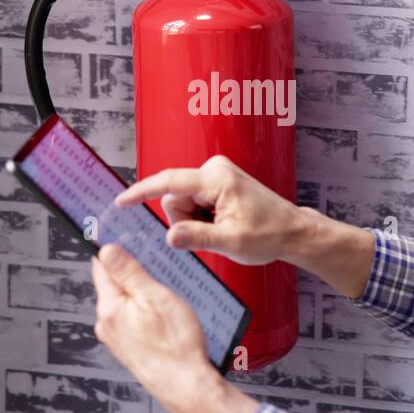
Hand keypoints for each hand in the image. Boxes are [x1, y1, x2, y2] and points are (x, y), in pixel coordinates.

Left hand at [90, 243, 259, 412]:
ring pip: (125, 303)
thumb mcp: (156, 298)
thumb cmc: (178, 347)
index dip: (112, 249)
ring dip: (141, 294)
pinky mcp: (131, 349)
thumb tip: (106, 251)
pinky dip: (146, 312)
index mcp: (109, 308)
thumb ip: (129, 273)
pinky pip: (133, 320)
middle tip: (155, 267)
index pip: (101, 267)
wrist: (189, 388)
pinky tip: (165, 317)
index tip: (121, 238)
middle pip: (113, 285)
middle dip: (131, 273)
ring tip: (166, 295)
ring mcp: (117, 339)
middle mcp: (107, 325)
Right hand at [114, 154, 302, 265]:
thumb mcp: (231, 242)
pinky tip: (221, 224)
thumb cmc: (269, 234)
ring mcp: (216, 175)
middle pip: (174, 197)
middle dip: (184, 220)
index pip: (169, 182)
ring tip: (221, 229)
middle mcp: (214, 170)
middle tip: (212, 234)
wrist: (292, 231)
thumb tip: (170, 235)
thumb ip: (197, 237)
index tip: (121, 201)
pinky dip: (201, 218)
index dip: (142, 192)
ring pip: (182, 202)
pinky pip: (194, 202)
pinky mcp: (217, 182)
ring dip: (194, 221)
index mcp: (217, 179)